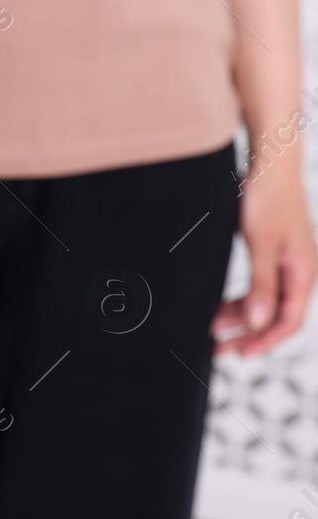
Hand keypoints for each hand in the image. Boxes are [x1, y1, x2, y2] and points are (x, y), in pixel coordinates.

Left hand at [213, 167, 317, 355]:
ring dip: (241, 316)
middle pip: (276, 315)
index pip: (288, 321)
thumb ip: (261, 285)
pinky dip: (244, 298)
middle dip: (247, 333)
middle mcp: (302, 272)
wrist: (271, 165)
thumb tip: (258, 321)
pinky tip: (223, 305)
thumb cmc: (267, 199)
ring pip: (267, 301)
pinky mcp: (278, 254)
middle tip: (218, 348)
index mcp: (304, 273)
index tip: (238, 353)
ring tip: (213, 327)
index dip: (263, 340)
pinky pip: (263, 286)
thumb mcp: (261, 244)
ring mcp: (291, 263)